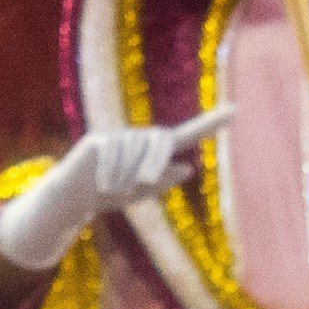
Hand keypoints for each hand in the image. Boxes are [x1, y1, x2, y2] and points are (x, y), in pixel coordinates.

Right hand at [0, 106, 229, 273]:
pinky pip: (114, 155)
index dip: (210, 125)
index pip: (186, 134)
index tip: (236, 110)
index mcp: (152, 152)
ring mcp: (118, 137)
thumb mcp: (139, 194)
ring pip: (136, 153)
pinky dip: (111, 174)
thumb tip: (187, 169)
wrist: (72, 197)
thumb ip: (162, 182)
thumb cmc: (107, 196)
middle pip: (160, 141)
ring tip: (111, 187)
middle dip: (154, 162)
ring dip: (126, 176)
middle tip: (144, 182)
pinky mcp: (99, 141)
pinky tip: (102, 184)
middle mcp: (138, 139)